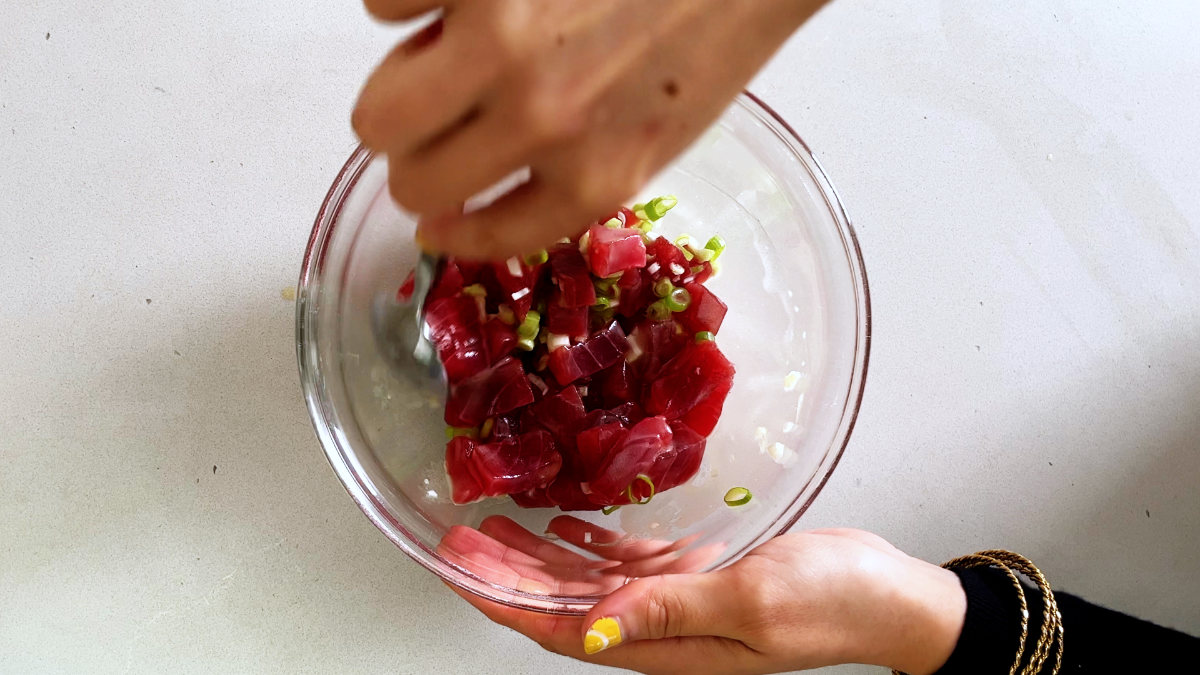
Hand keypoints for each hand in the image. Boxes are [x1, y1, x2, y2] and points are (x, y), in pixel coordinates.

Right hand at [353, 0, 826, 258]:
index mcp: (593, 173)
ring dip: (399, 91)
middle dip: (416, 161)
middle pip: (408, 181)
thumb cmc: (709, 29)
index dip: (448, 228)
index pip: (480, 234)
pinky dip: (407, 5)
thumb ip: (569, 176)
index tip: (434, 219)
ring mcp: (499, 40)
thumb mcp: (657, 136)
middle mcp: (541, 118)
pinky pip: (381, 6)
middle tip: (439, 126)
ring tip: (440, 58)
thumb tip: (473, 195)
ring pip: (377, 113)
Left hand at [451, 528, 966, 674]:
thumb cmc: (833, 601)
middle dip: (504, 574)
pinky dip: (593, 542)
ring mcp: (681, 602)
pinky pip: (630, 561)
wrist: (889, 595)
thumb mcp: (751, 603)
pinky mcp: (701, 575)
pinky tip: (565, 524)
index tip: (455, 570)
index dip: (503, 601)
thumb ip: (671, 609)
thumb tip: (595, 628)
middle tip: (457, 535)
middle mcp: (661, 628)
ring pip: (588, 581)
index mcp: (664, 644)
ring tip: (493, 525)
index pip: (561, 630)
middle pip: (561, 604)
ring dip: (538, 556)